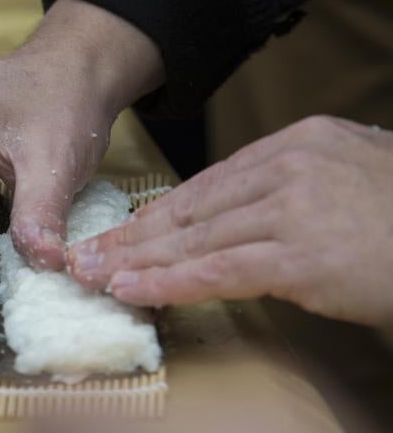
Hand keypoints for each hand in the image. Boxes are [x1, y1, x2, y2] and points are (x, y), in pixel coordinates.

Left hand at [68, 115, 392, 326]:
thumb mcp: (348, 177)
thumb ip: (290, 189)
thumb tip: (235, 216)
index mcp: (296, 143)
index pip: (208, 184)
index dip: (157, 213)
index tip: (121, 233)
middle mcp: (288, 166)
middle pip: (190, 207)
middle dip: (132, 235)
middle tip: (84, 254)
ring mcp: (294, 207)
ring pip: (195, 238)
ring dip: (137, 260)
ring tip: (93, 274)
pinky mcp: (302, 253)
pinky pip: (220, 270)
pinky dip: (170, 282)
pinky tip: (132, 289)